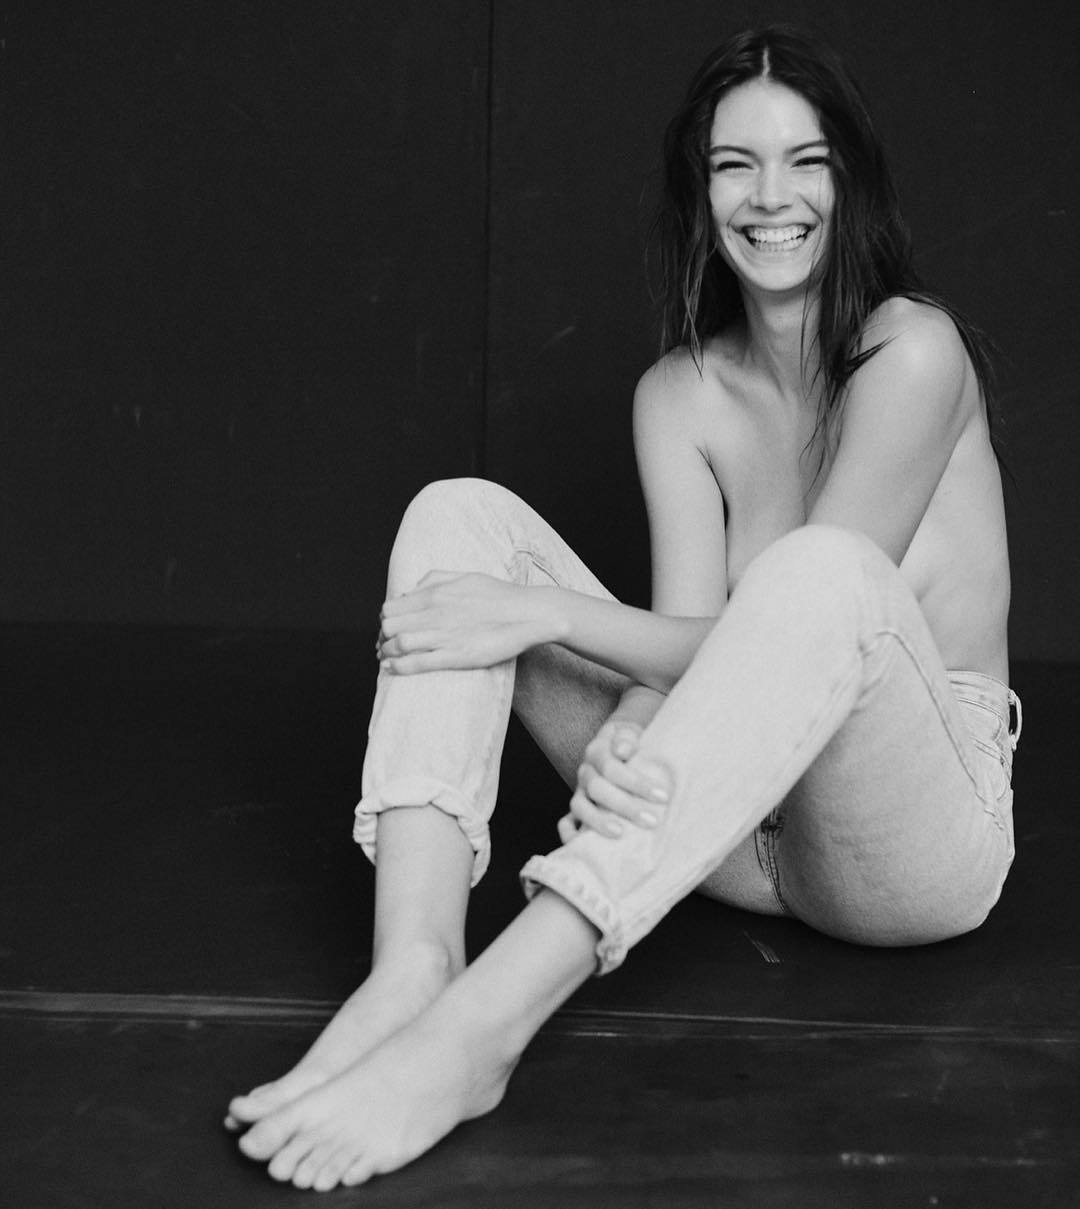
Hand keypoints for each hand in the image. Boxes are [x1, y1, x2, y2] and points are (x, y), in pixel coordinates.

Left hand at [377, 571, 556, 673]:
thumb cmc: (500, 595)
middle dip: (382, 637)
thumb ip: (434, 578)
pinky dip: (399, 667)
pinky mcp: (457, 656)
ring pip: (398, 644)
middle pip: (388, 626)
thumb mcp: (465, 576)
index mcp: (436, 593)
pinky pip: (418, 663)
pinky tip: (392, 668)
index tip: (388, 627)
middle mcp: (436, 613)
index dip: (384, 620)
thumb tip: (411, 589)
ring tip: (385, 658)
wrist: (529, 613)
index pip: (391, 607)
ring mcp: (445, 635)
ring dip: (386, 653)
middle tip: (384, 644)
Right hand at [559, 720, 672, 841]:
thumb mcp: (630, 731)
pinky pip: (566, 822)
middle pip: (597, 789)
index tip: (664, 796)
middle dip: (625, 807)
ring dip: (598, 822)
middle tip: (652, 821)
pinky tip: (582, 845)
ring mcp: (579, 791)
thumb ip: (627, 737)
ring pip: (580, 807)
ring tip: (621, 834)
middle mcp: (585, 771)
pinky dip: (569, 834)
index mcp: (597, 751)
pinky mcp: (578, 807)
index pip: (612, 768)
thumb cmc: (632, 742)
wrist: (620, 742)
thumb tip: (623, 750)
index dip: (636, 783)